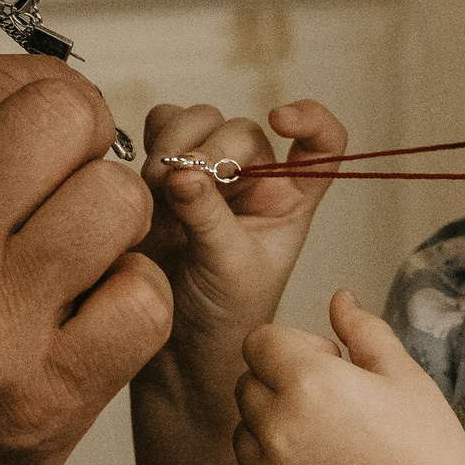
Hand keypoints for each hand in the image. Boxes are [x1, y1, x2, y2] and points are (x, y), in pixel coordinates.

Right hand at [0, 55, 169, 464]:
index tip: (50, 130)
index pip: (1, 85)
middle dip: (88, 144)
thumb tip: (17, 108)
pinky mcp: (50, 401)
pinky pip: (144, 302)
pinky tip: (98, 314)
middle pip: (70, 124)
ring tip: (85, 256)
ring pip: (121, 205)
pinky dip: (133, 299)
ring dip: (117, 223)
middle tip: (76, 187)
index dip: (47, 91)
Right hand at [140, 99, 345, 397]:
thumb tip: (183, 174)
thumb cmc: (224, 316)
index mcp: (290, 198)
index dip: (310, 119)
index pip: (321, 143)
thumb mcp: (229, 268)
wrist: (177, 346)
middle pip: (238, 129)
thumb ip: (209, 217)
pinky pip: (158, 134)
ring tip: (156, 184)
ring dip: (174, 143)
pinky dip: (148, 145)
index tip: (279, 119)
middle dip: (208, 148)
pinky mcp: (165, 177)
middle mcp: (253, 179)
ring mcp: (207, 174)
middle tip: (180, 180)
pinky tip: (144, 181)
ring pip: (195, 122)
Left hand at [233, 290, 464, 464]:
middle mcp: (277, 427)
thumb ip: (363, 330)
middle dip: (279, 385)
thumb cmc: (429, 447)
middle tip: (333, 406)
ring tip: (329, 445)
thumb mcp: (403, 375)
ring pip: (245, 433)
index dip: (292, 347)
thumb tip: (339, 298)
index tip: (329, 366)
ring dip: (273, 429)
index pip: (258, 342)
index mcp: (308, 381)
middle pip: (246, 385)